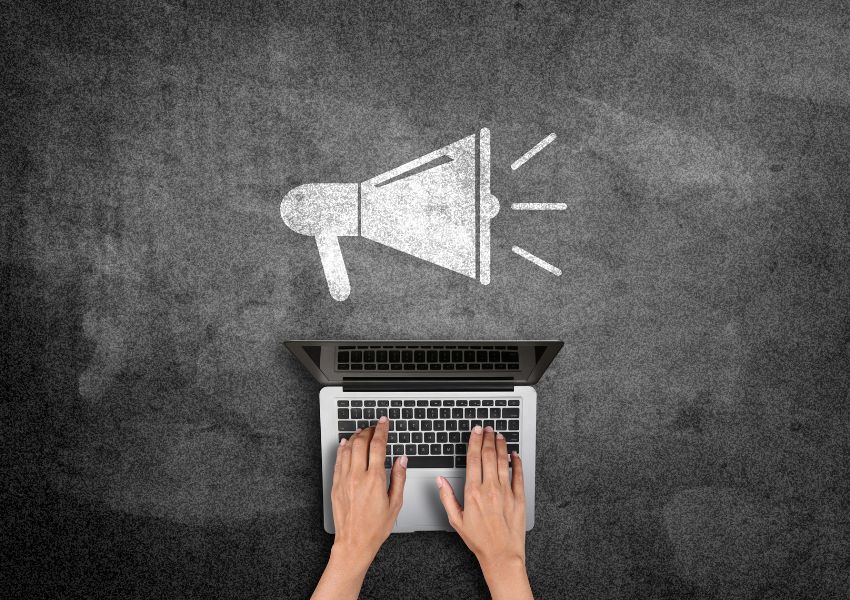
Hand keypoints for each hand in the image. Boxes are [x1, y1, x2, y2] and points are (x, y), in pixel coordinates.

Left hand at [312, 417, 406, 599]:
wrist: (354, 542)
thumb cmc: (375, 527)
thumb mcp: (395, 503)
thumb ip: (399, 478)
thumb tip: (402, 459)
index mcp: (374, 479)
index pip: (378, 446)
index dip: (381, 430)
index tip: (384, 422)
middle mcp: (357, 476)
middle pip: (361, 443)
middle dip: (369, 430)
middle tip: (374, 426)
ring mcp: (344, 480)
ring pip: (347, 449)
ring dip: (355, 436)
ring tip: (362, 432)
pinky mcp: (335, 485)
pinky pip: (338, 460)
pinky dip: (342, 448)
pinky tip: (346, 443)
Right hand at [437, 425, 532, 599]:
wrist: (501, 555)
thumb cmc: (479, 540)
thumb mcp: (456, 520)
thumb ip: (447, 497)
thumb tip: (440, 480)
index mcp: (473, 492)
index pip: (473, 459)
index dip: (474, 441)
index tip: (476, 431)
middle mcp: (490, 489)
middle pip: (488, 455)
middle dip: (487, 438)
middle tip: (487, 428)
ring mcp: (506, 492)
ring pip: (503, 461)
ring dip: (501, 445)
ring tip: (499, 435)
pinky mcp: (518, 497)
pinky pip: (518, 474)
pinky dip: (516, 462)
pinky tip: (514, 454)